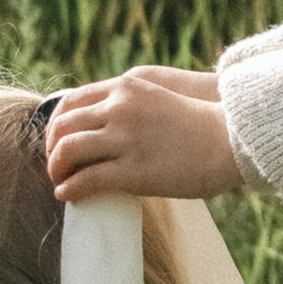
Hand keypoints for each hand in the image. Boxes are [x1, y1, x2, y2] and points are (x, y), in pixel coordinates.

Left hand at [46, 65, 240, 204]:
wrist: (230, 141)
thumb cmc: (199, 124)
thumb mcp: (158, 98)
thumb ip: (130, 104)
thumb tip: (105, 126)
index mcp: (125, 87)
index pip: (71, 101)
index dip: (56, 124)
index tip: (57, 141)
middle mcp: (119, 109)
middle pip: (63, 126)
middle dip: (52, 148)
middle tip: (56, 165)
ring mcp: (124, 139)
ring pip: (68, 151)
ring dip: (56, 168)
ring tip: (60, 181)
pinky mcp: (132, 171)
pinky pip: (86, 180)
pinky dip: (70, 189)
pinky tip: (68, 195)